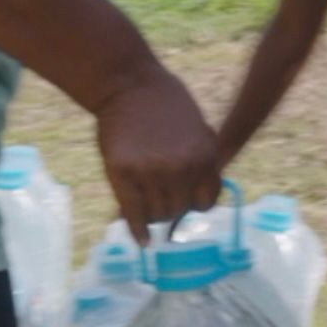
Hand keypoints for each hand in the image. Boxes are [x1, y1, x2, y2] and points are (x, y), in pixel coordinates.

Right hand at [94, 66, 222, 233]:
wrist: (129, 84)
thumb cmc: (166, 104)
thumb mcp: (199, 130)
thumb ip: (202, 163)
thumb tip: (204, 199)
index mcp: (204, 157)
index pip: (205, 203)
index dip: (194, 202)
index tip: (184, 198)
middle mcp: (180, 169)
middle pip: (179, 211)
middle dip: (172, 207)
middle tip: (160, 197)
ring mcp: (149, 173)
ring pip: (157, 215)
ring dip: (154, 213)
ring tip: (148, 202)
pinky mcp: (121, 173)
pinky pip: (133, 214)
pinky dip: (137, 231)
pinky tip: (142, 242)